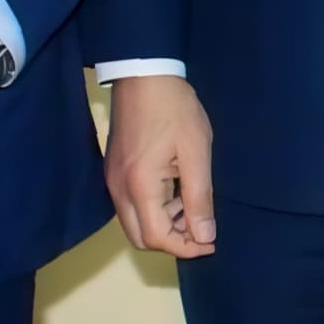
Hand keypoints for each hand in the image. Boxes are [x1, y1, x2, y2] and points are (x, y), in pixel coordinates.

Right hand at [105, 74, 217, 257]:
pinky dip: (153, 210)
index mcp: (139, 187)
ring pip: (134, 224)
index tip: (211, 242)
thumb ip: (199, 198)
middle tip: (201, 228)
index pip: (157, 238)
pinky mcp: (114, 172)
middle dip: (172, 241)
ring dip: (163, 225)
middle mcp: (119, 190)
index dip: (186, 247)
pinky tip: (176, 192)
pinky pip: (131, 206)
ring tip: (192, 205)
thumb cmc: (175, 110)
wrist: (144, 76)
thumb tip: (204, 236)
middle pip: (140, 238)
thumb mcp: (196, 153)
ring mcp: (113, 181)